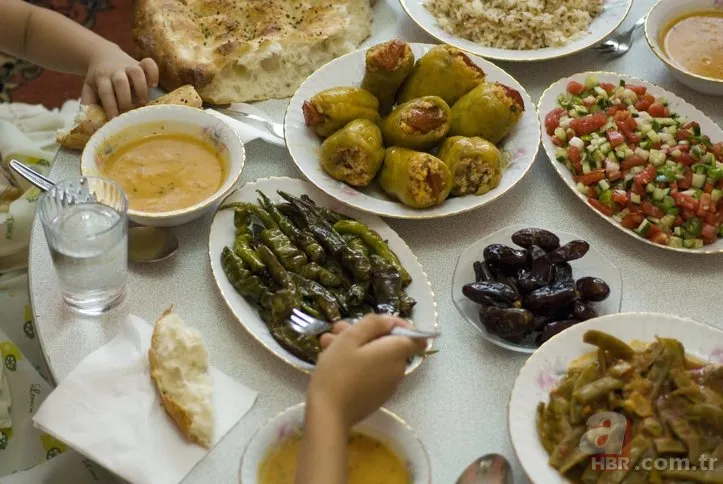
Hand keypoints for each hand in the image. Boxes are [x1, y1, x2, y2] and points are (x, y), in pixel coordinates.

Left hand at [81, 44, 158, 117]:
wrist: (103, 56)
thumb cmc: (99, 80)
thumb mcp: (89, 89)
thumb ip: (88, 104)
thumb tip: (90, 124)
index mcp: (101, 78)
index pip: (105, 92)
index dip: (110, 106)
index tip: (114, 119)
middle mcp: (115, 71)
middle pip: (120, 81)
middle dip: (125, 99)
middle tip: (129, 113)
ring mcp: (129, 66)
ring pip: (136, 71)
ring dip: (141, 87)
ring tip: (143, 101)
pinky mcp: (140, 64)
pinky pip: (149, 63)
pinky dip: (154, 73)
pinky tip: (153, 85)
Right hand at [307, 314, 424, 428]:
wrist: (328, 415)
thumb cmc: (338, 371)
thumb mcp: (350, 338)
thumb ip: (373, 324)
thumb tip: (390, 321)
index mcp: (395, 353)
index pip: (415, 337)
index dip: (399, 325)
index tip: (376, 322)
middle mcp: (397, 369)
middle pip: (388, 344)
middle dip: (365, 333)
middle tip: (338, 329)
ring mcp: (387, 385)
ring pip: (375, 356)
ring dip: (354, 347)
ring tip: (327, 343)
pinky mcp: (375, 396)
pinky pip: (370, 372)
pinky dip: (356, 363)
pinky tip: (331, 360)